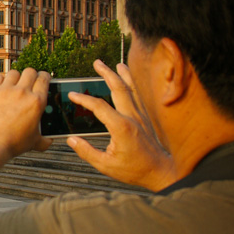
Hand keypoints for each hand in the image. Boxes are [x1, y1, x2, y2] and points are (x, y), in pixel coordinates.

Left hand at [0, 68, 53, 158]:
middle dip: (31, 75)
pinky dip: (1, 79)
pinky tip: (2, 86)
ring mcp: (6, 90)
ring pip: (14, 72)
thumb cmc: (14, 143)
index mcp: (37, 101)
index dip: (44, 77)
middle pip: (30, 71)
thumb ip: (45, 140)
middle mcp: (23, 92)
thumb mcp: (35, 142)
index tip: (42, 79)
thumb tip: (50, 141)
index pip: (44, 78)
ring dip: (16, 77)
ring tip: (14, 85)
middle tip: (28, 82)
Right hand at [67, 60, 175, 190]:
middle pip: (118, 88)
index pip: (99, 106)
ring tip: (116, 65)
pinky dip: (133, 84)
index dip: (84, 99)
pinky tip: (129, 80)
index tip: (72, 95)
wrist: (161, 171)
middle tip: (97, 63)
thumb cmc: (134, 170)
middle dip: (107, 73)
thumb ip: (86, 152)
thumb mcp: (105, 165)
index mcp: (121, 127)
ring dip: (123, 75)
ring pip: (131, 89)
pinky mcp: (146, 118)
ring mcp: (141, 116)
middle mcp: (132, 117)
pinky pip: (138, 96)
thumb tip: (71, 140)